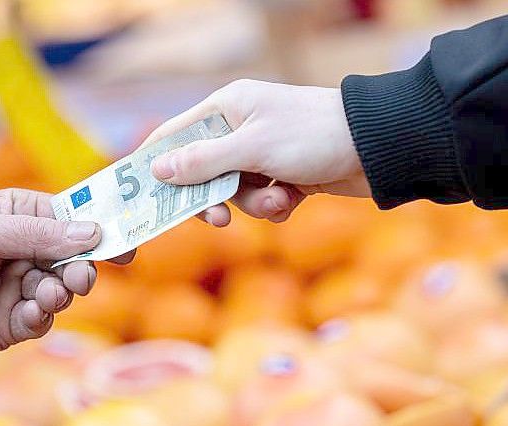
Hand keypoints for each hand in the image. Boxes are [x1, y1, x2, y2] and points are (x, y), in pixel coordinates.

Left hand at [0, 189, 108, 355]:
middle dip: (82, 266)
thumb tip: (94, 232)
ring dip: (61, 292)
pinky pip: (40, 320)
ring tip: (50, 292)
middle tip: (81, 275)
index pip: (72, 219)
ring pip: (61, 291)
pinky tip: (31, 310)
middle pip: (74, 258)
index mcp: (21, 216)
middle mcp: (25, 251)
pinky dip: (41, 316)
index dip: (100, 229)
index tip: (127, 241)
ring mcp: (18, 287)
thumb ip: (38, 234)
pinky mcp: (9, 323)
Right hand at [144, 80, 369, 222]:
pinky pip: (262, 200)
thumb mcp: (252, 148)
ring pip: (235, 192)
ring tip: (281, 198)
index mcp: (227, 109)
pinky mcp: (284, 175)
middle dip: (214, 197)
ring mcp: (262, 154)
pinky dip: (276, 206)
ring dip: (255, 204)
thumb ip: (203, 161)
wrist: (380, 147)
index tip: (144, 193)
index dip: (158, 163)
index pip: (176, 134)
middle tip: (218, 219)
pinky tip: (294, 199)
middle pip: (202, 172)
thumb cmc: (313, 135)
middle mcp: (240, 129)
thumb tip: (157, 170)